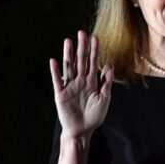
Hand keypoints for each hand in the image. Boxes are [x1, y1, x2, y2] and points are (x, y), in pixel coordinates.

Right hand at [49, 30, 113, 145]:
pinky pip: (57, 81)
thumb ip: (106, 81)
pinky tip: (54, 61)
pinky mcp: (60, 94)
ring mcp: (70, 86)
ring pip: (69, 67)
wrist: (83, 130)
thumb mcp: (104, 98)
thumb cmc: (94, 115)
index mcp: (92, 81)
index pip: (93, 62)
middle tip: (81, 32)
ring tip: (68, 41)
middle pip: (80, 60)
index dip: (94, 50)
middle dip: (81, 47)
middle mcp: (80, 81)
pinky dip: (56, 71)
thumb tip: (110, 65)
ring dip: (68, 54)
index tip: (96, 37)